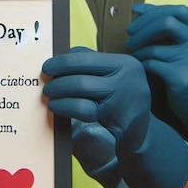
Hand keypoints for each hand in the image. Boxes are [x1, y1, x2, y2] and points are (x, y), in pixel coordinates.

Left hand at [43, 48, 187, 187]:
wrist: (142, 133)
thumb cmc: (120, 100)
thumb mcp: (112, 76)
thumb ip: (91, 63)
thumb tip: (61, 55)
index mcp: (125, 63)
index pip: (86, 58)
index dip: (62, 62)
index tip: (47, 67)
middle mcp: (128, 79)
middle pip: (81, 77)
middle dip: (58, 81)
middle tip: (46, 86)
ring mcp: (125, 100)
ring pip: (82, 92)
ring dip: (59, 95)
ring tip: (49, 96)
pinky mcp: (118, 121)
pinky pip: (85, 111)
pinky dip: (66, 107)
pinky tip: (58, 107)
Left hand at [127, 3, 187, 148]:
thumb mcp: (183, 46)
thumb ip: (165, 28)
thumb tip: (137, 9)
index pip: (178, 10)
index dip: (154, 9)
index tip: (135, 13)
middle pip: (166, 22)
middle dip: (142, 27)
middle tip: (129, 35)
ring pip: (154, 47)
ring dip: (137, 49)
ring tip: (133, 53)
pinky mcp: (182, 78)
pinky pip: (152, 64)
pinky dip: (141, 63)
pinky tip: (140, 65)